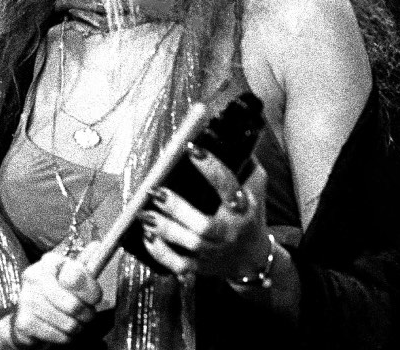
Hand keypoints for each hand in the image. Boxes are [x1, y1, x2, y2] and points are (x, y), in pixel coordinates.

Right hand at [0, 251, 101, 347]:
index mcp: (49, 262)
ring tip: (72, 323)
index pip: (76, 277)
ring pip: (68, 323)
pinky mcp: (24, 322)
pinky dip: (65, 338)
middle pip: (74, 305)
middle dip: (86, 315)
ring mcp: (26, 299)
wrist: (30, 317)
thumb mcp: (73, 278)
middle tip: (86, 315)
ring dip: (76, 328)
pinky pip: (58, 335)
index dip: (90, 292)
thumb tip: (97, 245)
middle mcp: (34, 276)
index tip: (93, 298)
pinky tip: (60, 330)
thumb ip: (86, 265)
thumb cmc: (57, 295)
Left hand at [137, 144, 272, 282]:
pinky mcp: (201, 266)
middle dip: (177, 208)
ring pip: (189, 244)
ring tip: (144, 212)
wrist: (253, 258)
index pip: (228, 186)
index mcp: (245, 208)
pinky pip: (178, 264)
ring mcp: (215, 252)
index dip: (210, 166)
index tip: (191, 149)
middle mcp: (230, 232)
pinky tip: (147, 235)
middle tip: (155, 191)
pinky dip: (160, 252)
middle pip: (205, 225)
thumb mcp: (255, 187)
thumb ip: (244, 163)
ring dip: (164, 228)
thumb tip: (223, 133)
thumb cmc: (250, 213)